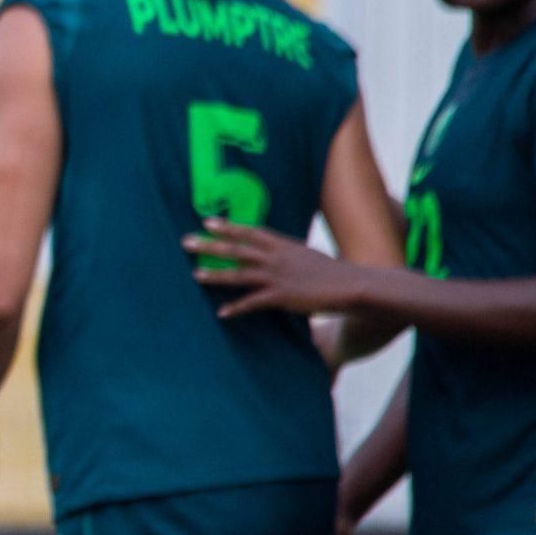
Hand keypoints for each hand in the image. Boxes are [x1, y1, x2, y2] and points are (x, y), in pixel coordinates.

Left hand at [184, 220, 360, 317]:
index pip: (249, 232)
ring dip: (215, 275)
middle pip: (236, 250)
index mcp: (282, 245)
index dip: (227, 227)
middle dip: (210, 245)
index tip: (207, 222)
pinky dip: (236, 308)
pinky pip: (253, 302)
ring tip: (195, 275)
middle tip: (186, 242)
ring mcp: (277, 277)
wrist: (349, 285)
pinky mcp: (281, 296)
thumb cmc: (329, 271)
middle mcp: (275, 258)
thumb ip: (284, 253)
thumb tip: (269, 252)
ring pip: (239, 274)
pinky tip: (222, 313)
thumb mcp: (304, 255)